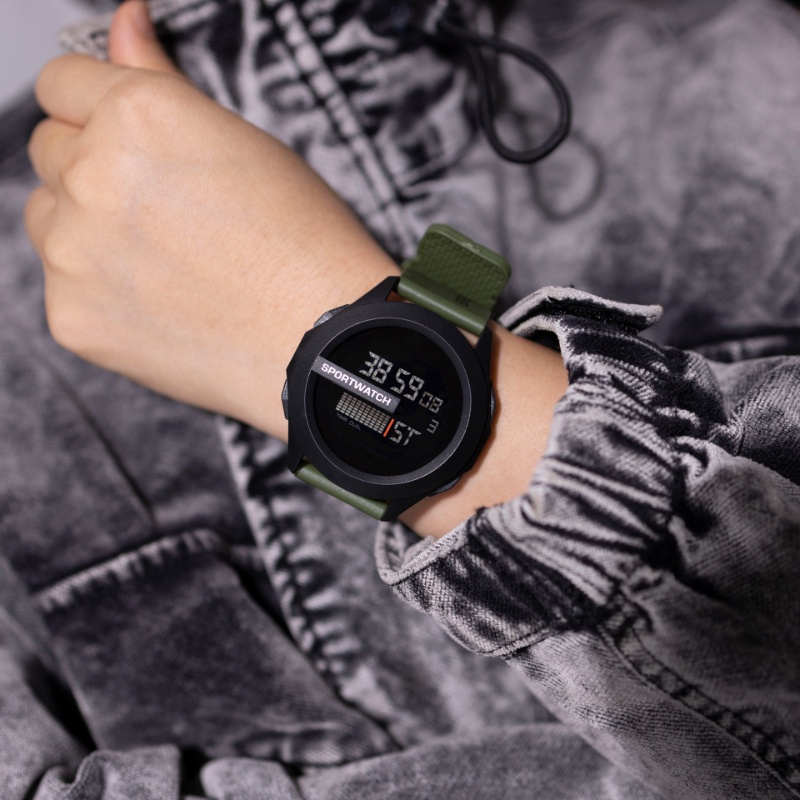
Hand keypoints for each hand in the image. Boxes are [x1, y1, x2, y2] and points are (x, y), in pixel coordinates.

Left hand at [25, 0, 566, 536]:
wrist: (318, 342)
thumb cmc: (302, 246)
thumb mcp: (242, 143)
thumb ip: (159, 78)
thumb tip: (125, 25)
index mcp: (137, 117)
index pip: (62, 83)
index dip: (97, 106)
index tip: (118, 133)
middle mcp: (93, 177)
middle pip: (50, 150)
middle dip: (93, 167)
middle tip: (159, 207)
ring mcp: (74, 252)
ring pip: (48, 218)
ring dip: (86, 227)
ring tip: (161, 257)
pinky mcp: (73, 315)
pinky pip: (63, 284)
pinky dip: (99, 288)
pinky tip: (157, 298)